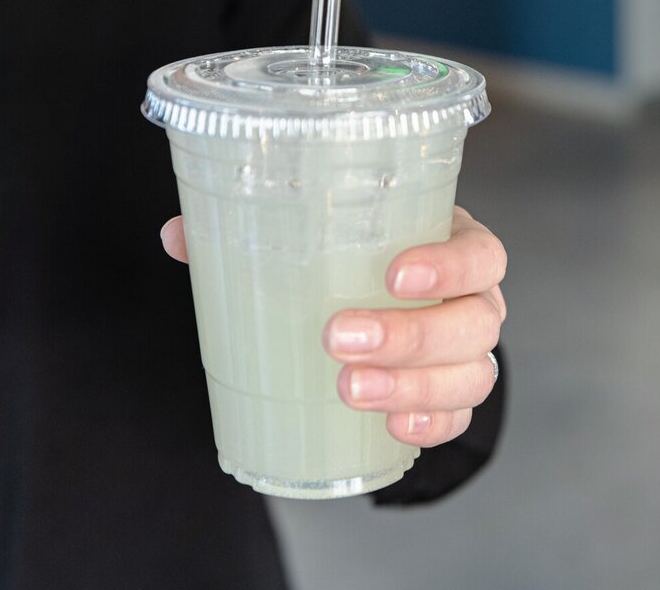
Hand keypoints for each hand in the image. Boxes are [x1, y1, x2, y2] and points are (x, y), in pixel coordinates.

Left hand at [160, 206, 506, 448]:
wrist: (393, 301)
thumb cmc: (360, 257)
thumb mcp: (329, 234)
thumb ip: (259, 230)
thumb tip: (178, 234)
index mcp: (455, 245)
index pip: (481, 253)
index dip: (449, 266)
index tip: (394, 276)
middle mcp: (475, 300)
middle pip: (475, 321)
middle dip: (410, 336)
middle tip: (338, 339)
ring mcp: (471, 353)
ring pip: (472, 375)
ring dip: (412, 386)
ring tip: (348, 389)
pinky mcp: (455, 397)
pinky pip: (460, 418)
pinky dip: (431, 425)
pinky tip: (393, 428)